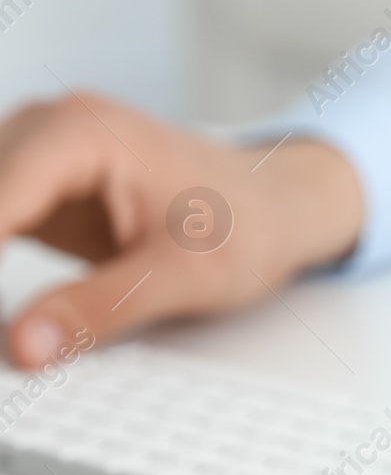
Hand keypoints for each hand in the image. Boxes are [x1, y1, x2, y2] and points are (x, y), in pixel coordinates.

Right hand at [0, 92, 362, 367]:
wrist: (280, 207)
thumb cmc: (250, 227)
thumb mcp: (183, 278)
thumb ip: (99, 309)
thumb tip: (24, 346)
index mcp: (82, 134)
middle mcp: (49, 128)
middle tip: (5, 334)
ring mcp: (38, 152)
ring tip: (10, 327)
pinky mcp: (37, 184)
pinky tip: (13, 307)